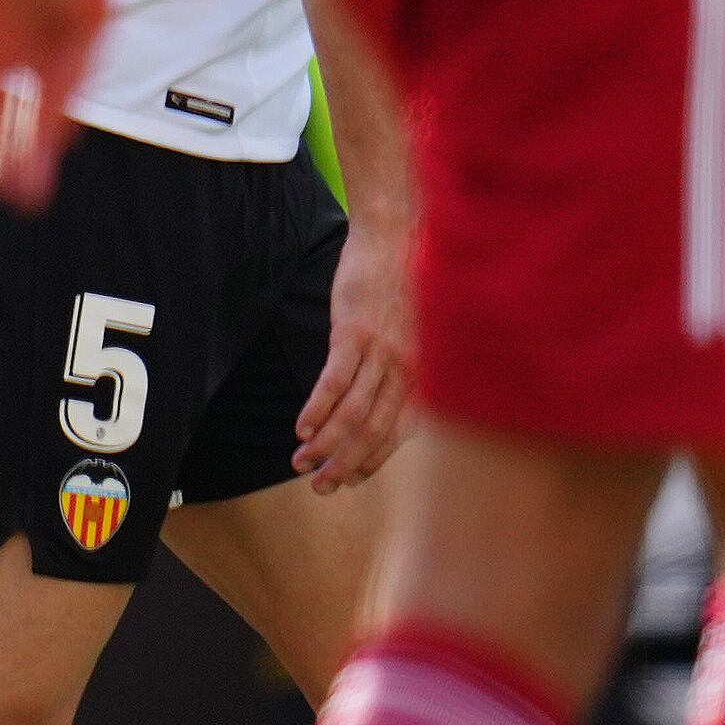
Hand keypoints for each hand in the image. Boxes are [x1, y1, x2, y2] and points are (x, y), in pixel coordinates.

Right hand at [292, 207, 412, 489]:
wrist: (396, 236)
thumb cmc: (402, 283)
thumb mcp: (412, 332)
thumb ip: (401, 368)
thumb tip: (379, 399)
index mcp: (424, 372)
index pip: (398, 432)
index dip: (373, 460)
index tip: (350, 479)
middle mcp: (408, 368)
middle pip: (374, 431)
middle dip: (347, 465)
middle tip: (322, 488)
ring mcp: (382, 351)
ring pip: (354, 412)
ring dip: (325, 444)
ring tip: (301, 464)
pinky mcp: (354, 332)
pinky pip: (334, 381)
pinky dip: (316, 409)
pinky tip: (300, 429)